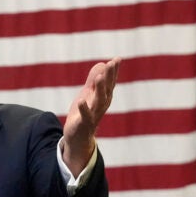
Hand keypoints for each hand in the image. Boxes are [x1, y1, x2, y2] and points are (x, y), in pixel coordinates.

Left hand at [62, 57, 120, 175]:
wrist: (78, 136)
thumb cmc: (84, 113)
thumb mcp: (88, 94)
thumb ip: (94, 80)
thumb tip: (102, 63)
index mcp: (104, 98)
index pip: (110, 82)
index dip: (114, 71)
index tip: (117, 59)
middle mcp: (102, 105)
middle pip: (107, 90)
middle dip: (109, 77)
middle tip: (111, 64)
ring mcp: (94, 115)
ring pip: (99, 101)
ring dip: (100, 90)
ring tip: (99, 78)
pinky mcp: (84, 123)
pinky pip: (85, 116)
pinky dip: (83, 108)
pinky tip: (81, 100)